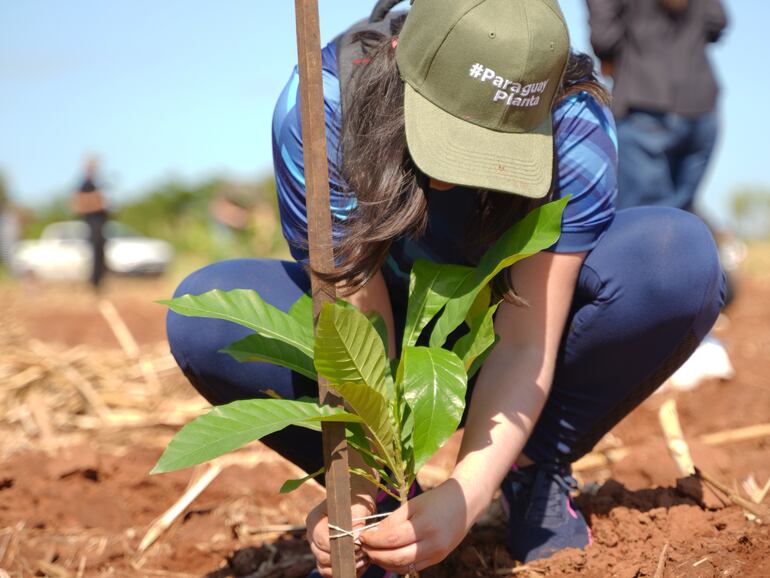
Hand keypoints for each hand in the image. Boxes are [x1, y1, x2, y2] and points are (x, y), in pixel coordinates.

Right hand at [306, 495, 375, 577]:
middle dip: (343, 559)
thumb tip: (356, 539)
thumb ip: (357, 522)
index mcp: (315, 520)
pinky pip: (332, 571)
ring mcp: (318, 548)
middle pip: (322, 557)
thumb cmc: (357, 501)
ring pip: (324, 567)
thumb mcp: (359, 508)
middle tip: (363, 554)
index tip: (358, 545)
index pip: (322, 540)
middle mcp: (312, 536)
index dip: (340, 546)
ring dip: (344, 567)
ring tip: (363, 560)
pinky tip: (361, 564)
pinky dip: (346, 571)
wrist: (358, 501)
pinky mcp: (327, 556)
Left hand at [359, 478, 487, 572]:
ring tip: (373, 552)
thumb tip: (373, 535)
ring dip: (385, 562)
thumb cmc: (435, 500)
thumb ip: (392, 521)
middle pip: (396, 558)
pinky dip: (398, 564)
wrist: (465, 503)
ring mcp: (437, 554)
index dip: (373, 541)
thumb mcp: (412, 505)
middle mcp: (432, 544)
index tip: (362, 537)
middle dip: (376, 555)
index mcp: (424, 526)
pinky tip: (388, 556)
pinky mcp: (438, 559)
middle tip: (364, 548)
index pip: (391, 540)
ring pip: (404, 567)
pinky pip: (413, 567)